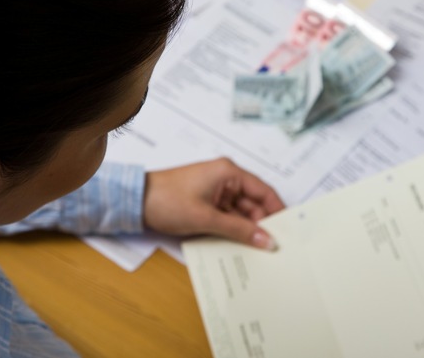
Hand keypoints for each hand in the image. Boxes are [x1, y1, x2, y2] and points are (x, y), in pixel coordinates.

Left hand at [143, 158, 284, 249]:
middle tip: (273, 247)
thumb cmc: (168, 201)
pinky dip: (233, 229)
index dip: (278, 210)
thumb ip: (239, 230)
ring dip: (247, 229)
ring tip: (258, 250)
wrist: (134, 202)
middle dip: (262, 224)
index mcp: (229, 173)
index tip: (289, 230)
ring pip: (241, 212)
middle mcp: (225, 179)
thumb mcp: (207, 218)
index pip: (264, 191)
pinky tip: (239, 245)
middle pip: (254, 203)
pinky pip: (228, 216)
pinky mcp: (207, 202)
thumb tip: (266, 240)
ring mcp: (216, 191)